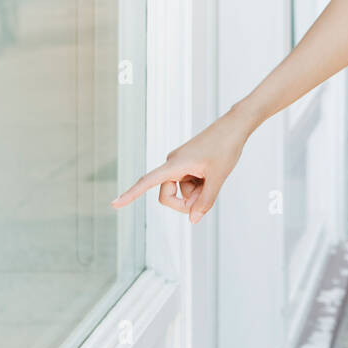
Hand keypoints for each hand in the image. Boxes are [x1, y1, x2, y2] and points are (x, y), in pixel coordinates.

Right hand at [110, 107, 252, 223]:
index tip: (114, 204)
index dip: (130, 195)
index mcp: (174, 164)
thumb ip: (205, 202)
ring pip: (182, 191)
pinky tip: (211, 172)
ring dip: (197, 192)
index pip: (146, 182)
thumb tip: (192, 220)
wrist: (234, 127)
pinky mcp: (186, 164)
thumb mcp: (217, 178)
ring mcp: (179, 164)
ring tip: (212, 175)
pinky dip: (199, 185)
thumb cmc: (225, 148)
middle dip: (185, 203)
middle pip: (167, 196)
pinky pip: (188, 183)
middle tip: (206, 197)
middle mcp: (172, 164)